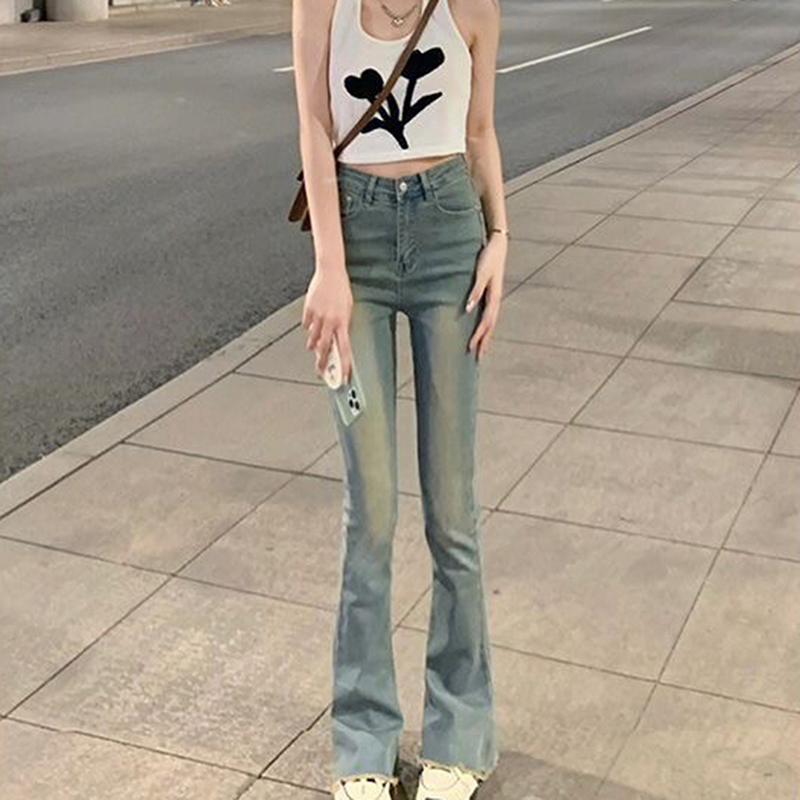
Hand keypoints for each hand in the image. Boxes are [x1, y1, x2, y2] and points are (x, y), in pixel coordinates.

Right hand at [301, 266, 353, 382]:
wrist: (330, 272)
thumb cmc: (341, 289)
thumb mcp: (348, 309)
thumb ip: (343, 325)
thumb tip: (338, 339)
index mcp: (343, 322)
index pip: (344, 350)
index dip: (344, 366)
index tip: (344, 377)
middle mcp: (330, 321)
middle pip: (324, 349)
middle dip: (322, 363)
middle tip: (320, 371)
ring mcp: (317, 316)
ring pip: (312, 339)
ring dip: (313, 345)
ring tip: (314, 345)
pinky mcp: (308, 310)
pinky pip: (306, 325)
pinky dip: (309, 327)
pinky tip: (312, 323)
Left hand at [466, 233, 506, 361]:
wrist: (498, 245)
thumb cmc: (488, 258)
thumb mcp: (481, 273)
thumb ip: (475, 291)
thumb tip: (468, 309)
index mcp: (494, 298)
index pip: (486, 322)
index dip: (479, 336)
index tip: (471, 348)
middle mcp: (496, 301)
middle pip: (490, 327)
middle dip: (484, 343)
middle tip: (478, 358)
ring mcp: (495, 298)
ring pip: (491, 323)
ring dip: (486, 337)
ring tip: (480, 350)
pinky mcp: (492, 295)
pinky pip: (489, 316)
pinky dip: (486, 327)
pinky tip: (482, 331)